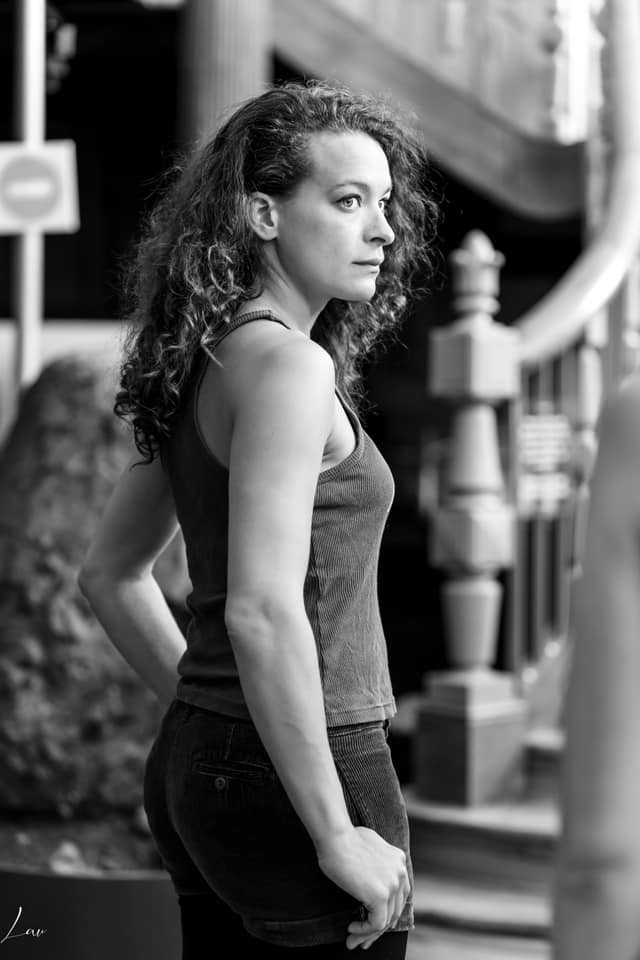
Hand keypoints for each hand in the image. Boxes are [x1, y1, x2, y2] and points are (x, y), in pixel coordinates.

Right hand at [316, 826, 409, 949]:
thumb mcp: (368, 846)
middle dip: (378, 927)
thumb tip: (369, 876)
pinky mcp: (380, 896)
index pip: (398, 895)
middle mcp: (400, 872)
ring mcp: (392, 884)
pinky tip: (351, 929)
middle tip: (362, 938)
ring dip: (368, 933)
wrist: (336, 837)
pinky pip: (376, 924)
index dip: (385, 911)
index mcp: (399, 861)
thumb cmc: (343, 839)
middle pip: (394, 910)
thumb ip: (376, 861)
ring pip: (386, 920)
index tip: (370, 920)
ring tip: (353, 940)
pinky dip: (364, 931)